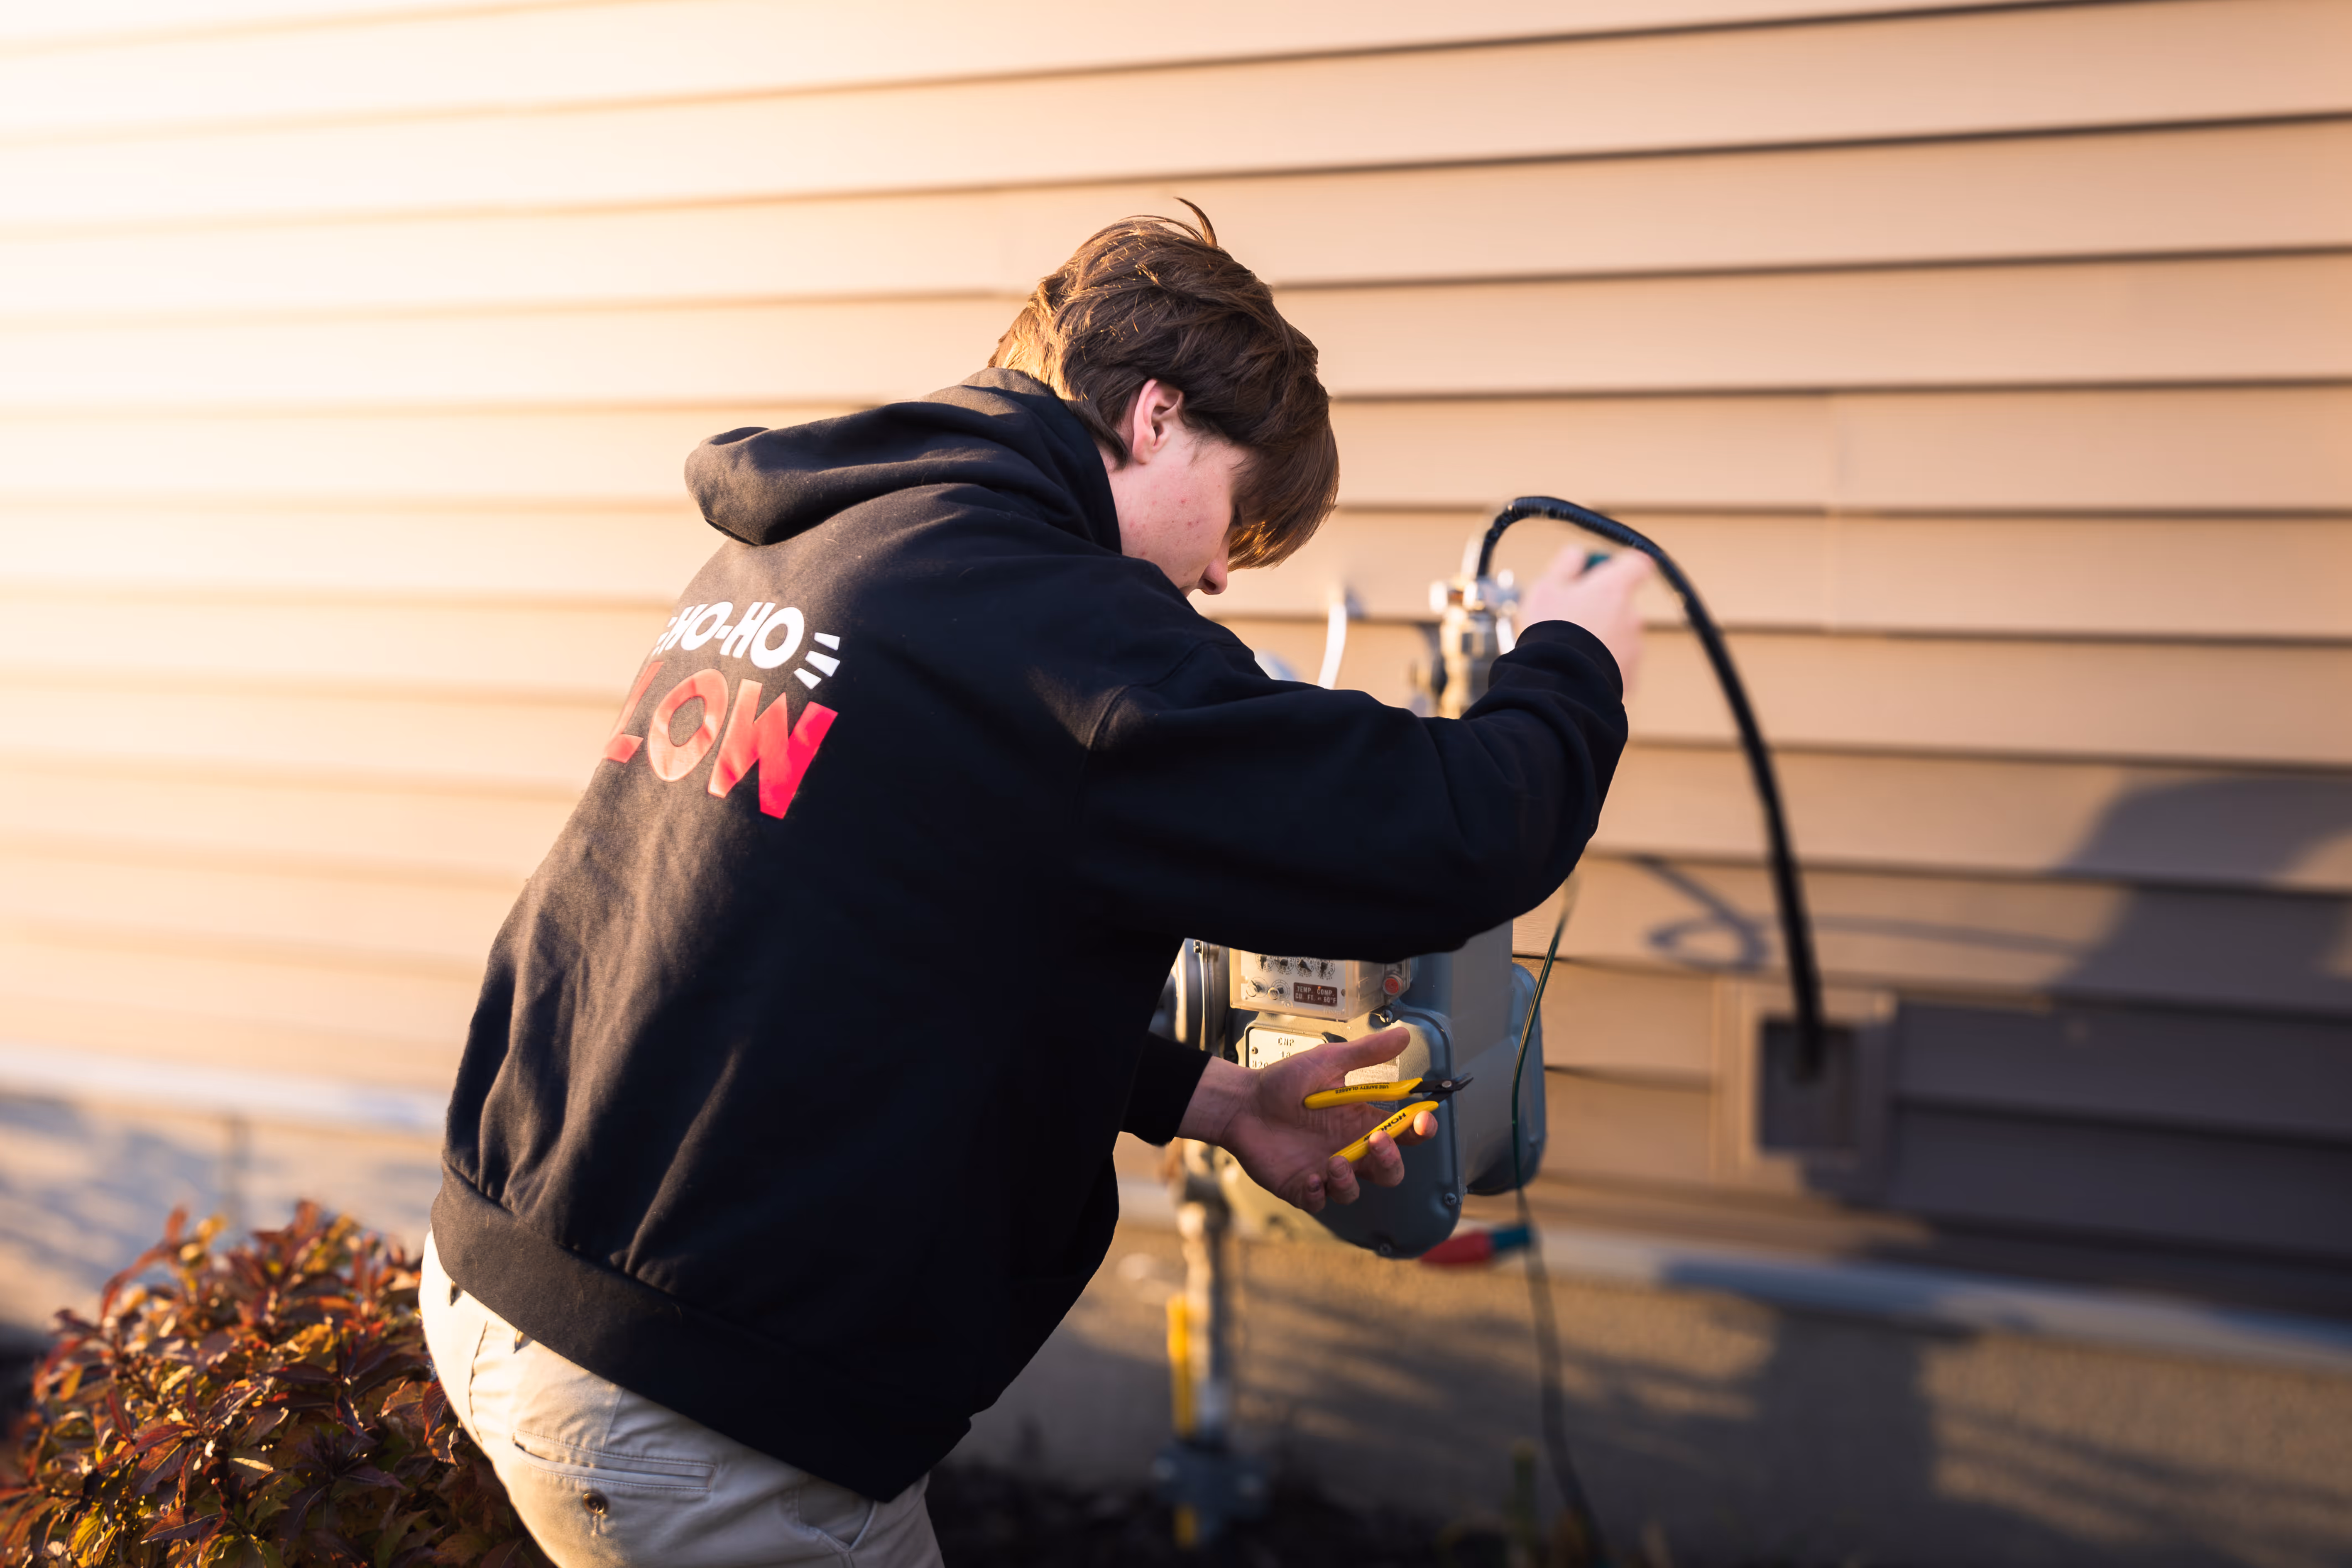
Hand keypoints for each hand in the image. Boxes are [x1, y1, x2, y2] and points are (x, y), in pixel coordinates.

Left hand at [1175, 1028, 1434, 1213]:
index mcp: (1361, 1120)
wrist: (1242, 1102)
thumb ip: (1367, 1053)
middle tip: (1376, 1141)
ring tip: (1334, 1161)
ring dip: (1350, 1181)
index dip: (1420, 1130)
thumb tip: (1404, 1034)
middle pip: (1389, 1170)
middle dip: (1391, 1161)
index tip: (1424, 1120)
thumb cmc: (1284, 1082)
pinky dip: (1319, 1195)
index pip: (1403, 1132)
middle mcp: (1349, 1148)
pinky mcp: (1300, 1186)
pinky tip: (1310, 1178)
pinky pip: (1319, 1202)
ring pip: (1354, 1192)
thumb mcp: (1327, 1062)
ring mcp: (1325, 1170)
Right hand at [1516, 546, 1652, 691]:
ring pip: (1620, 635)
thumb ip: (1566, 565)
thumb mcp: (1545, 588)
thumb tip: (1578, 554)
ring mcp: (1635, 648)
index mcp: (1615, 589)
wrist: (1556, 686)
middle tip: (1570, 620)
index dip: (1621, 566)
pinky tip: (1578, 672)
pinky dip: (1602, 666)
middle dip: (1601, 608)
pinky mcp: (1632, 678)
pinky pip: (1618, 665)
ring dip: (1602, 639)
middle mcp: (1633, 616)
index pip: (1638, 563)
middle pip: (1623, 604)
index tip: (1600, 573)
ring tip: (1570, 653)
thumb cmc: (1549, 632)